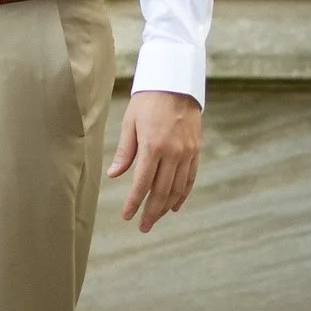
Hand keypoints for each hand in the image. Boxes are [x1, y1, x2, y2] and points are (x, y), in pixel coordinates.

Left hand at [110, 90, 201, 232]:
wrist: (176, 83)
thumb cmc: (147, 101)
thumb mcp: (130, 122)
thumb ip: (125, 151)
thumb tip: (114, 175)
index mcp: (153, 146)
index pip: (142, 183)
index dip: (134, 202)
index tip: (127, 216)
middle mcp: (172, 153)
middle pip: (162, 191)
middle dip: (151, 212)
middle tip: (142, 227)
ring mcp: (187, 153)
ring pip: (177, 189)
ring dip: (166, 207)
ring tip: (155, 219)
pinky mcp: (195, 151)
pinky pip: (190, 179)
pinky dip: (182, 195)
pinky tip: (174, 205)